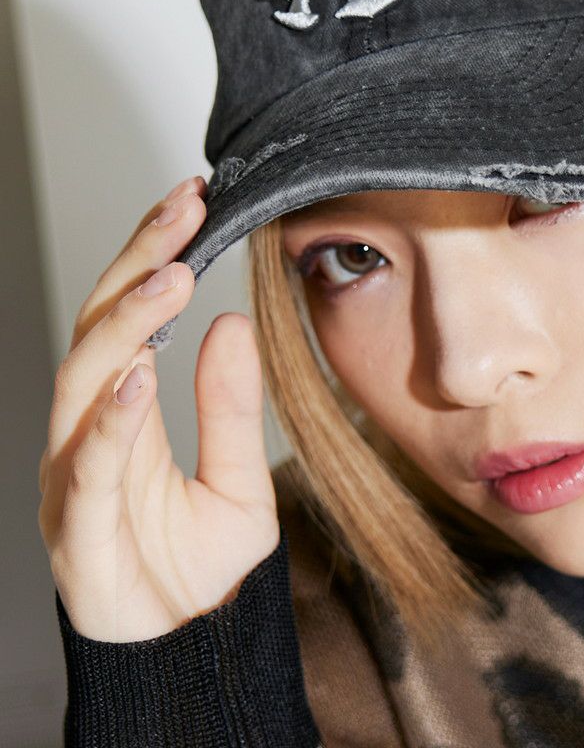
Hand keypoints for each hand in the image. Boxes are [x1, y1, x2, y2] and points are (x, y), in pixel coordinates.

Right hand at [37, 176, 279, 641]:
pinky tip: (138, 375)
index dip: (154, 253)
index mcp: (126, 411)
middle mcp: (91, 431)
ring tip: (172, 276)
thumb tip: (232, 324)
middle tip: (184, 209)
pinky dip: (109, 419)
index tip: (194, 199)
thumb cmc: (196, 567)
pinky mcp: (76, 528)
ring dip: (128, 323)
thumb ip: (231, 407)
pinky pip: (86, 466)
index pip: (132, 314)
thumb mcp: (238, 477)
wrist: (181, 652)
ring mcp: (76, 476)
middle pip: (101, 327)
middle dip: (138, 260)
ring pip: (85, 380)